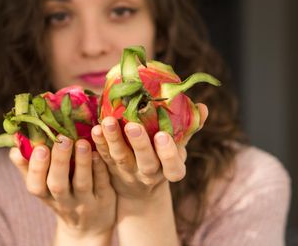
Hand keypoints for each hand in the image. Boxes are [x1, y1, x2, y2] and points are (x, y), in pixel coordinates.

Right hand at [9, 135, 115, 241]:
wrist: (88, 229)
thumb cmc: (62, 198)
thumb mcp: (43, 188)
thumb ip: (28, 168)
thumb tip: (13, 147)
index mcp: (46, 195)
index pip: (36, 186)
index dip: (36, 168)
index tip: (39, 148)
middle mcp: (64, 201)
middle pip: (58, 184)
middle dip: (60, 161)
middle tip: (63, 139)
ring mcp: (85, 202)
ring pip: (82, 183)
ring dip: (82, 163)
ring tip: (82, 142)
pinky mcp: (104, 200)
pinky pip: (102, 185)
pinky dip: (100, 170)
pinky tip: (99, 153)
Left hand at [91, 104, 207, 199]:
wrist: (138, 190)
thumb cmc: (162, 160)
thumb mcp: (179, 150)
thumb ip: (188, 130)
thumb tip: (203, 108)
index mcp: (170, 170)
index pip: (173, 167)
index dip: (168, 154)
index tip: (163, 135)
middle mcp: (149, 174)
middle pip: (145, 162)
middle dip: (139, 144)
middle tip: (133, 125)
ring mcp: (128, 173)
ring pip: (121, 158)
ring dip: (113, 139)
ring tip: (107, 121)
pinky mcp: (110, 169)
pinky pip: (104, 157)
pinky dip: (99, 144)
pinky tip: (94, 129)